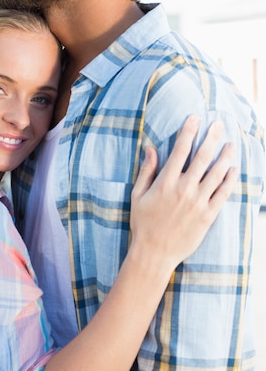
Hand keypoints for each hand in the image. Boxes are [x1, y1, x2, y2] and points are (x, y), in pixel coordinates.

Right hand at [130, 115, 236, 268]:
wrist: (154, 253)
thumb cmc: (143, 223)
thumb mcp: (138, 195)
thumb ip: (146, 170)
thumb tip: (151, 148)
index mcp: (166, 182)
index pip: (180, 149)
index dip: (188, 131)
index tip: (195, 118)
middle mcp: (184, 189)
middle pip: (202, 156)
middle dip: (211, 137)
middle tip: (218, 124)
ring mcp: (198, 202)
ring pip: (217, 173)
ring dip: (225, 156)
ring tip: (231, 144)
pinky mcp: (208, 216)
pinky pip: (223, 194)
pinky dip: (230, 180)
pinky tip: (233, 170)